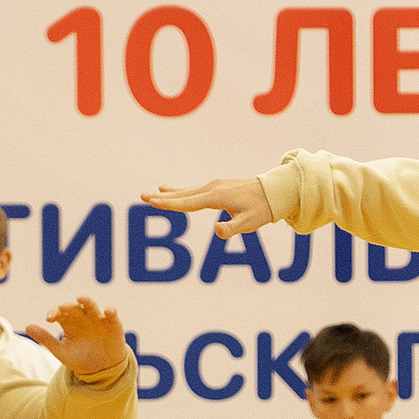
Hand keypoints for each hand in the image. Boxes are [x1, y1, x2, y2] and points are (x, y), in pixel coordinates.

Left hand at [22, 296, 127, 380]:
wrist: (101, 371)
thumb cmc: (80, 359)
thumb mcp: (61, 351)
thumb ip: (45, 339)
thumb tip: (27, 326)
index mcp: (69, 322)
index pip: (59, 312)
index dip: (54, 312)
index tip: (49, 318)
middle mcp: (83, 317)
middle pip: (74, 307)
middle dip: (69, 306)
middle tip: (63, 308)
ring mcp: (98, 319)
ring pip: (91, 306)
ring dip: (87, 301)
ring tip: (81, 299)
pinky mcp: (113, 324)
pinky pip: (112, 315)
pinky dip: (110, 311)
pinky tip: (107, 311)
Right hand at [141, 177, 276, 239]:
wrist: (275, 192)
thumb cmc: (262, 209)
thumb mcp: (249, 223)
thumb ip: (232, 228)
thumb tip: (217, 232)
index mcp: (217, 197)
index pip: (188, 202)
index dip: (169, 203)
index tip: (152, 202)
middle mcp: (213, 189)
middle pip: (183, 195)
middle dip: (163, 197)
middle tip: (143, 196)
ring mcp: (215, 186)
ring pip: (188, 191)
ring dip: (170, 194)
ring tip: (153, 193)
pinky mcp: (218, 188)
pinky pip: (195, 191)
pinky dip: (182, 192)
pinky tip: (174, 191)